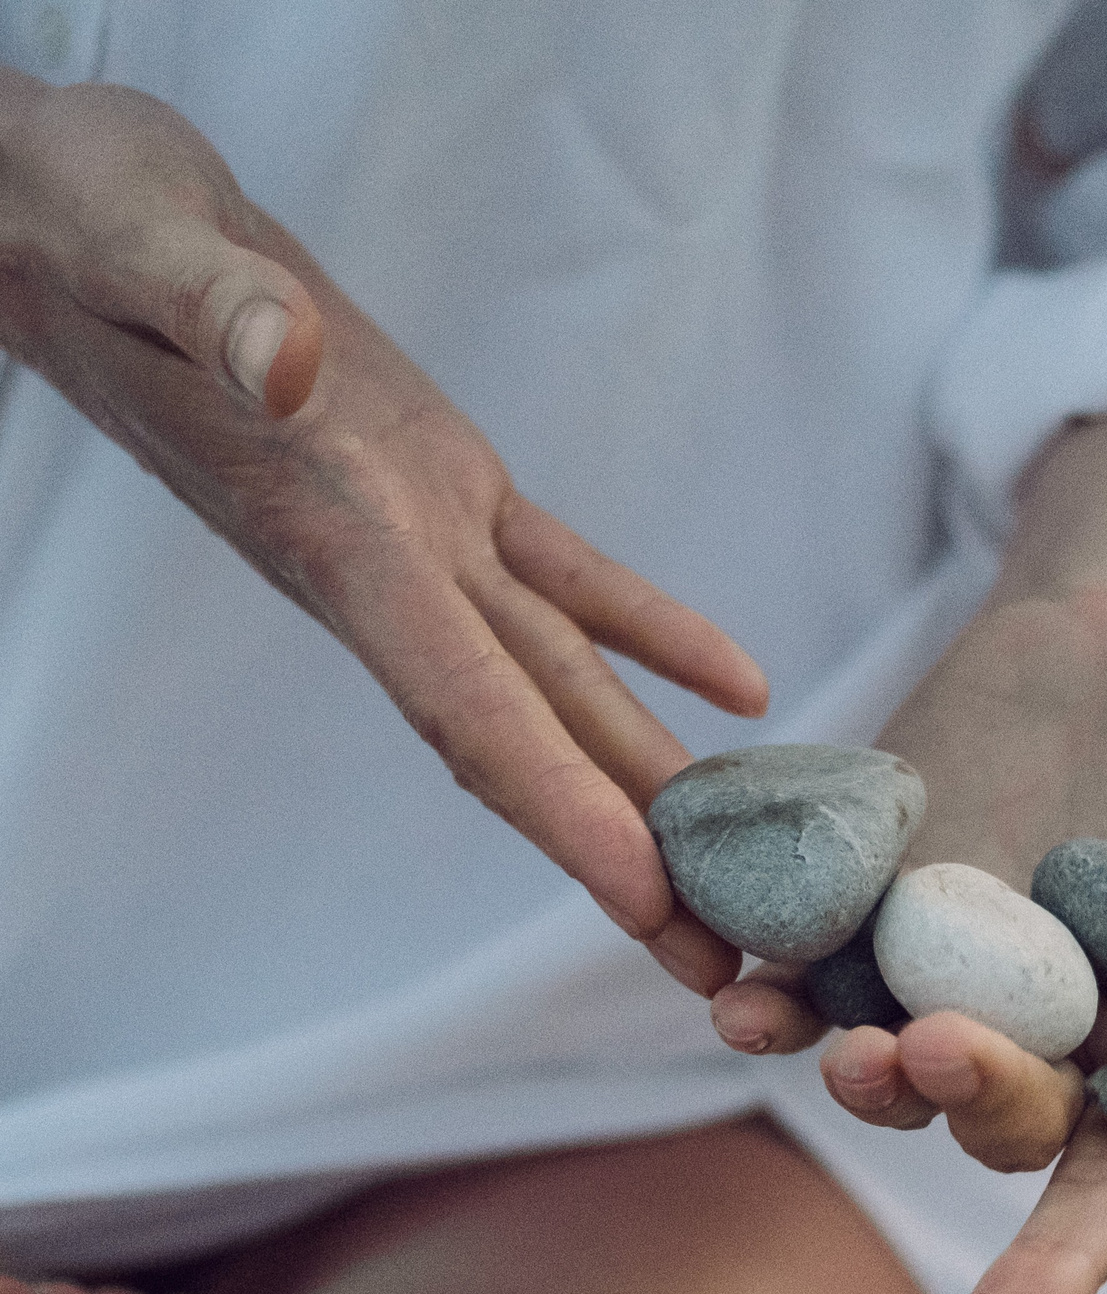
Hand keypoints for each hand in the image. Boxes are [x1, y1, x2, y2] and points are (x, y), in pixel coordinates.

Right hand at [0, 74, 766, 990]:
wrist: (69, 216)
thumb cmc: (82, 215)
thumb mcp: (138, 235)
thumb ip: (212, 306)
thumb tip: (278, 360)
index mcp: (332, 533)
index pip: (460, 698)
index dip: (552, 800)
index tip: (639, 897)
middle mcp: (386, 563)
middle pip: (530, 740)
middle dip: (626, 858)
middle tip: (725, 969)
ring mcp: (420, 533)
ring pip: (561, 682)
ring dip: (652, 785)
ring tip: (740, 888)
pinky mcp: (445, 481)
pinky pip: (566, 577)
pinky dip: (651, 631)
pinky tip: (735, 686)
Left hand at [709, 411, 1106, 1293]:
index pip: (1105, 1206)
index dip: (1049, 1279)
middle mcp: (1046, 1036)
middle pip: (985, 1115)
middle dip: (954, 1101)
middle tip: (920, 1053)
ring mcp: (948, 958)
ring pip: (875, 1044)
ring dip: (829, 1053)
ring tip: (796, 1031)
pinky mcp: (873, 874)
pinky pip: (800, 937)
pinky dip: (753, 951)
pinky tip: (713, 949)